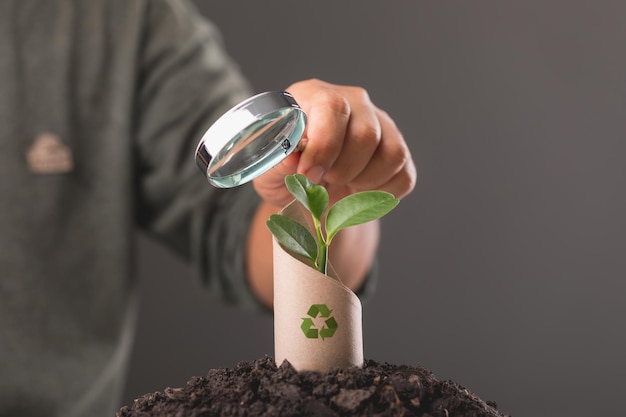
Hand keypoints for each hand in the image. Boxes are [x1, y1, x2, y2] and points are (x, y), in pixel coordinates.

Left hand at [253, 79, 416, 207]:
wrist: (303, 189)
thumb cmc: (283, 169)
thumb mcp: (268, 164)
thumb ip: (277, 158)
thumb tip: (294, 158)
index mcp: (315, 95)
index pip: (333, 107)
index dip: (324, 145)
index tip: (308, 174)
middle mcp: (355, 102)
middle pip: (366, 134)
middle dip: (342, 170)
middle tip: (323, 181)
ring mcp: (382, 125)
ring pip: (393, 155)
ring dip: (364, 183)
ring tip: (340, 185)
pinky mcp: (398, 151)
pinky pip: (404, 176)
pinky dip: (382, 194)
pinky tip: (359, 191)